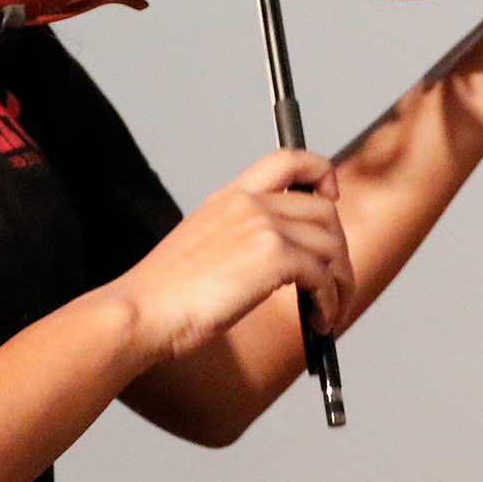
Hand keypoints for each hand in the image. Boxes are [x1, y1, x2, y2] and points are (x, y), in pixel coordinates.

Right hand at [109, 149, 352, 361]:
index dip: (322, 175)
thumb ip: (240, 237)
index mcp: (230, 196)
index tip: (330, 200)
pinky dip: (329, 303)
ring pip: (331, 246)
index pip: (290, 159)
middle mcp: (249, 203)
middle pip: (325, 212)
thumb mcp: (203, 244)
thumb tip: (284, 261)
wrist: (142, 310)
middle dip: (338, 252)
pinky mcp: (273, 257)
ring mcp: (263, 227)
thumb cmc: (164, 293)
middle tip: (335, 284)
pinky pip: (323, 277)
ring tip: (330, 311)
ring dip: (340, 284)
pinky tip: (319, 322)